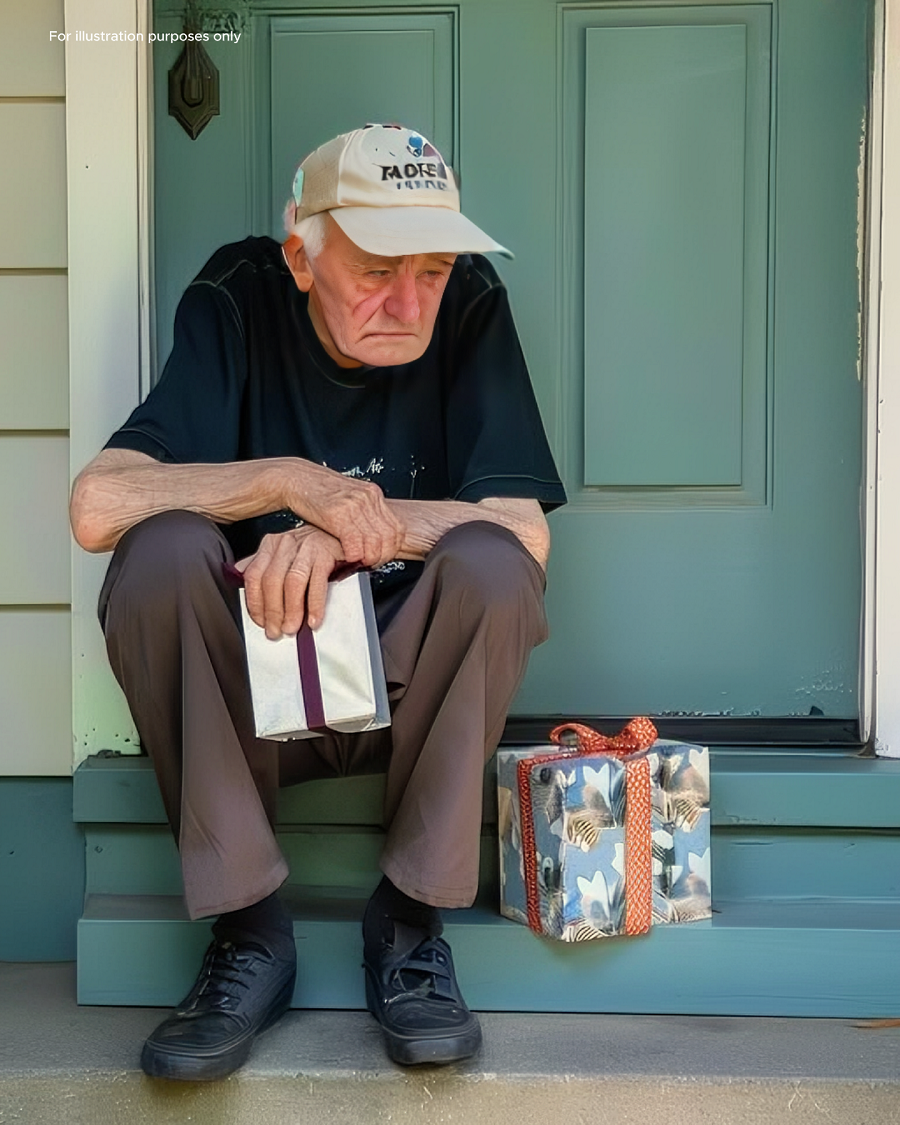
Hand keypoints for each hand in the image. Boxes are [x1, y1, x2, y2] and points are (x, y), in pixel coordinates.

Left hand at [237, 526, 344, 637]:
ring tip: (292, 627)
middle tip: (276, 630)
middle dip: (273, 611)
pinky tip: (314, 620)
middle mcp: (287, 544)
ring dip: (292, 610)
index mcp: (272, 545)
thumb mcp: (283, 551)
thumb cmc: (312, 547)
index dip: (255, 603)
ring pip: (292, 582)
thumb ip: (261, 562)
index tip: (261, 622)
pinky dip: (315, 606)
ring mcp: (307, 548)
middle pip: (272, 581)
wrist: (342, 535)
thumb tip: (239, 572)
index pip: (254, 576)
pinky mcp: (327, 554)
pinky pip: (318, 583)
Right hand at [283, 461, 403, 566]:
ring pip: (375, 542)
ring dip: (368, 558)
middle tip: (370, 563)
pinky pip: (355, 542)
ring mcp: (353, 504)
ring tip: (358, 562)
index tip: (381, 557)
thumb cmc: (319, 493)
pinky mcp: (337, 513)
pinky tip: (347, 556)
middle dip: (382, 556)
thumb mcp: (349, 500)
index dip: (392, 548)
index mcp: (373, 494)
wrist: (295, 478)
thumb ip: (364, 516)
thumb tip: (375, 541)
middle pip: (390, 537)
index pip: (397, 529)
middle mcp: (367, 497)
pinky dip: (353, 555)